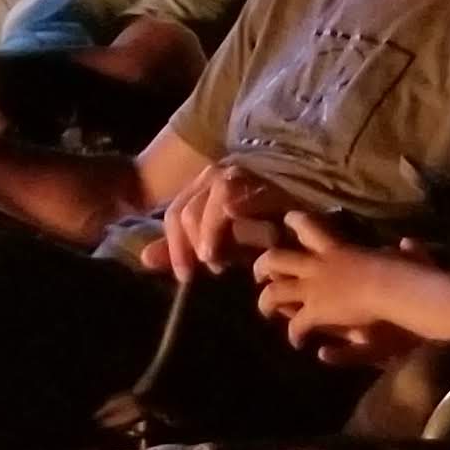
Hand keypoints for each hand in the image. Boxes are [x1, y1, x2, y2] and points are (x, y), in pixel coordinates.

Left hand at [158, 159, 297, 280]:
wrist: (304, 224)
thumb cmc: (260, 235)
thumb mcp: (216, 245)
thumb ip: (182, 250)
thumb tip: (145, 259)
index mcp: (202, 185)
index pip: (174, 213)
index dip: (174, 247)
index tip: (185, 276)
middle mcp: (218, 172)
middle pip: (187, 210)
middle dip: (190, 245)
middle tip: (207, 267)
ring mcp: (240, 174)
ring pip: (208, 203)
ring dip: (208, 234)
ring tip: (218, 259)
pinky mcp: (260, 181)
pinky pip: (236, 197)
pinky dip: (229, 216)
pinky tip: (232, 234)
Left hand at [255, 211, 436, 357]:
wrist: (394, 288)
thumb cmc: (404, 271)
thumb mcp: (404, 255)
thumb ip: (405, 250)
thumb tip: (407, 243)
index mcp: (337, 249)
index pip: (310, 228)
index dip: (295, 223)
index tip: (286, 220)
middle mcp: (317, 266)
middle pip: (277, 258)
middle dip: (262, 265)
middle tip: (259, 273)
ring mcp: (313, 289)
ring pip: (274, 292)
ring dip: (266, 302)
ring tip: (266, 311)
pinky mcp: (315, 311)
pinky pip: (296, 324)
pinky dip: (294, 334)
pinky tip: (297, 342)